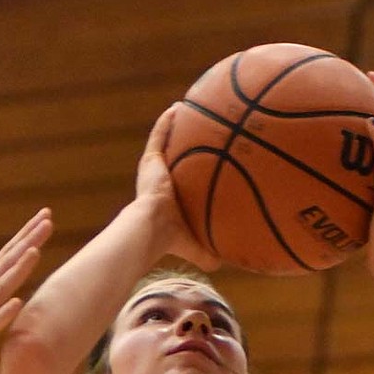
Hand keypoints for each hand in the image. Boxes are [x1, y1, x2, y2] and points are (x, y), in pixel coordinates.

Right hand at [136, 104, 220, 270]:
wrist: (150, 229)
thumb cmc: (170, 240)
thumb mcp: (193, 245)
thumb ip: (206, 254)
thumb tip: (223, 266)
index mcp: (168, 199)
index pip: (181, 182)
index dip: (191, 171)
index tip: (204, 161)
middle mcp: (160, 181)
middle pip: (174, 158)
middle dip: (185, 145)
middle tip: (200, 131)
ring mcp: (153, 170)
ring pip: (165, 143)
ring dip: (174, 127)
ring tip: (188, 110)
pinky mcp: (150, 161)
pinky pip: (159, 135)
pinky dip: (167, 122)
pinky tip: (178, 107)